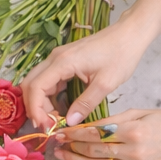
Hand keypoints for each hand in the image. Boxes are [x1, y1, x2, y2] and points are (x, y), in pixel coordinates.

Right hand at [20, 19, 149, 131]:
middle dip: (34, 107)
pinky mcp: (64, 61)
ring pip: (37, 82)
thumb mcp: (106, 83)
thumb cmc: (121, 55)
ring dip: (40, 102)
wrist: (130, 34)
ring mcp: (58, 58)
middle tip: (47, 125)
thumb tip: (69, 123)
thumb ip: (86, 104)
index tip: (45, 126)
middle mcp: (55, 58)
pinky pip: (48, 80)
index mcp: (62, 62)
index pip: (36, 87)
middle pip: (31, 84)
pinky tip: (58, 108)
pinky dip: (48, 95)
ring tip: (53, 120)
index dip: (35, 109)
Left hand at [53, 108, 160, 159]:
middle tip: (57, 143)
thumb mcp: (139, 113)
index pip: (94, 133)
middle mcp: (133, 152)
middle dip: (71, 146)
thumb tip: (85, 126)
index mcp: (133, 131)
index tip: (61, 131)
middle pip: (93, 150)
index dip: (74, 133)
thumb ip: (112, 121)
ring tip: (62, 157)